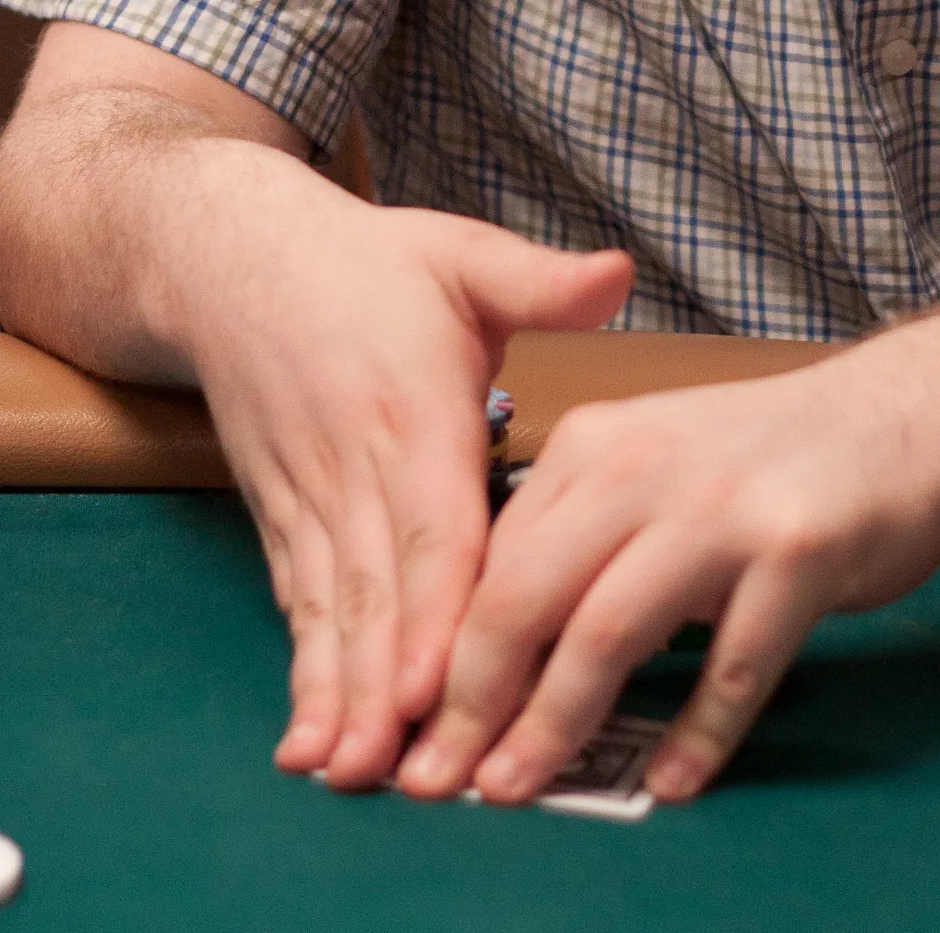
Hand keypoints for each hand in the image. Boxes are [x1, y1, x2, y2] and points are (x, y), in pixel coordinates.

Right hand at [175, 155, 632, 792]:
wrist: (234, 260)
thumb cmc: (369, 263)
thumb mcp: (462, 255)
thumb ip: (540, 280)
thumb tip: (620, 273)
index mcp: (415, 406)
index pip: (433, 522)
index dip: (438, 605)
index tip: (440, 680)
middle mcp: (357, 463)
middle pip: (380, 586)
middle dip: (389, 682)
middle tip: (402, 768)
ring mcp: (312, 495)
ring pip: (332, 607)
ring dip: (339, 692)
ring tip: (348, 770)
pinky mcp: (281, 515)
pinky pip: (297, 600)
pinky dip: (303, 669)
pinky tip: (308, 738)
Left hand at [393, 334, 939, 805]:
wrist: (900, 413)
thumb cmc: (763, 458)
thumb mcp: (652, 464)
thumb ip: (579, 536)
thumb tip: (490, 653)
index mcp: (597, 443)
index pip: (492, 560)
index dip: (442, 654)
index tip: (410, 730)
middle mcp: (647, 466)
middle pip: (529, 595)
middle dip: (473, 700)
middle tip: (439, 779)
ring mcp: (725, 508)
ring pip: (611, 631)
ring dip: (556, 724)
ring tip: (518, 789)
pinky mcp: (799, 550)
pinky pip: (734, 665)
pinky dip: (697, 734)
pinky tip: (671, 783)